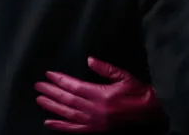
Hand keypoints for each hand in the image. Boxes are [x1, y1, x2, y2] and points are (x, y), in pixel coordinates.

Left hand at [34, 57, 161, 131]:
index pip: (74, 87)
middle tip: (38, 85)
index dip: (60, 80)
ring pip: (67, 115)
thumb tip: (89, 59)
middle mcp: (94, 110)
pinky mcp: (95, 131)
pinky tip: (49, 122)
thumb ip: (105, 68)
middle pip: (67, 100)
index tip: (48, 74)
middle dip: (51, 92)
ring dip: (52, 107)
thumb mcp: (123, 75)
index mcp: (101, 95)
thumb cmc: (138, 91)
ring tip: (39, 99)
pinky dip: (60, 127)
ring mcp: (94, 123)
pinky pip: (74, 130)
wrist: (150, 112)